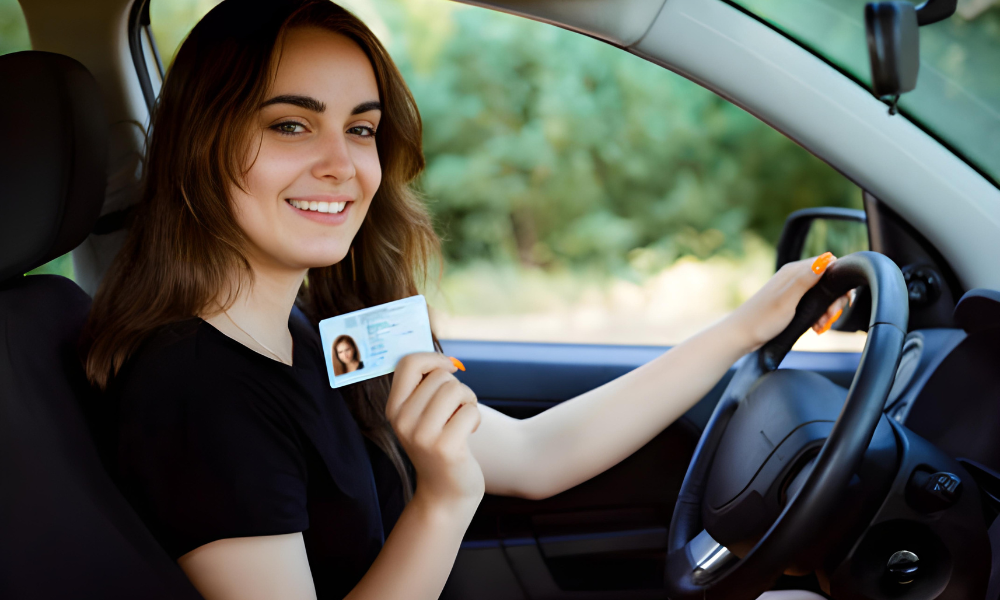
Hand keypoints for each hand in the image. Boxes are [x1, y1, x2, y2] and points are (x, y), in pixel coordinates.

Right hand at [386, 353, 484, 511]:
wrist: (445, 492)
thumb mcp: (422, 416)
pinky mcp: (444, 448)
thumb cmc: (439, 444)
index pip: (408, 363)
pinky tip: (468, 434)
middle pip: (440, 376)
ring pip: (456, 390)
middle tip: (456, 410)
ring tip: (463, 419)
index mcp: (393, 408)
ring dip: (468, 402)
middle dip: (457, 388)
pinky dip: (475, 419)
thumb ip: (425, 388)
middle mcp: (402, 421)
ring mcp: (422, 436)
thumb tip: (446, 358)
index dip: (434, 359)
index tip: (449, 368)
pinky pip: (470, 411)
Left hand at [729, 253, 846, 350]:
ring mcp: (792, 289)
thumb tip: (827, 259)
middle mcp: (794, 276)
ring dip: (827, 311)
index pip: (830, 265)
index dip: (839, 284)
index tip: (837, 304)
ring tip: (820, 326)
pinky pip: (813, 304)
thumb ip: (806, 279)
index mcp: (794, 271)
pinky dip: (818, 315)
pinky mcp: (791, 302)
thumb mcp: (787, 300)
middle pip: (828, 281)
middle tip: (829, 319)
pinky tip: (816, 327)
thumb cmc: (763, 319)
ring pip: (822, 295)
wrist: (741, 335)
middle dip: (834, 301)